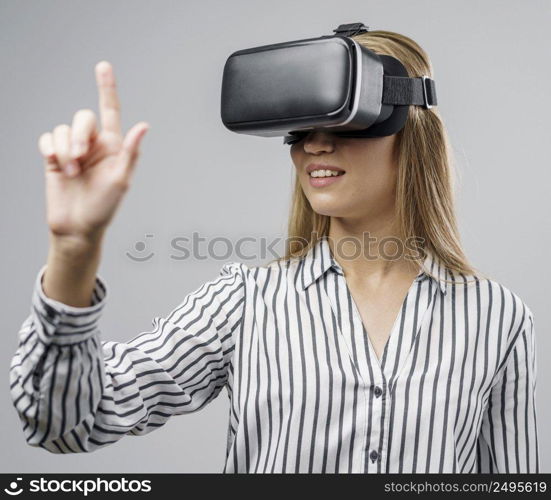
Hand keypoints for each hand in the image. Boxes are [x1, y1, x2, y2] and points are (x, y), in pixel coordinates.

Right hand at [38, 61, 149, 244]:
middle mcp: (94, 144)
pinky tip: (55, 162)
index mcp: (114, 146)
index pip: (110, 111)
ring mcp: (73, 150)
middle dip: (79, 135)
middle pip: (83, 117)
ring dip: (65, 148)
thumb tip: (144, 126)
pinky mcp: (55, 158)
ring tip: (72, 172)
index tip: (103, 66)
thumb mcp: (121, 181)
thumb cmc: (104, 207)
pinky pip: (47, 138)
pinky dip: (50, 148)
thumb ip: (130, 152)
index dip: (107, 88)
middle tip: (80, 159)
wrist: (77, 227)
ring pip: (63, 128)